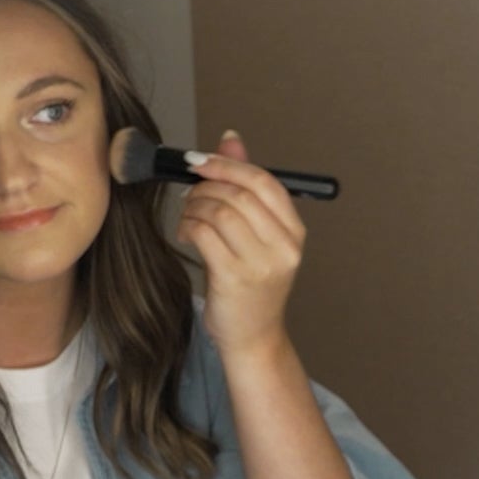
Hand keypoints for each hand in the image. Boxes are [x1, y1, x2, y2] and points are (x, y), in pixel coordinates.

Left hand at [176, 130, 307, 356]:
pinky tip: (185, 233)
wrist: (253, 339)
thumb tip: (230, 139)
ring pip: (220, 210)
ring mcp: (261, 263)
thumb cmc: (251, 287)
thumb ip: (244, 188)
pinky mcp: (235, 278)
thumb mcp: (256, 237)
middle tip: (189, 194)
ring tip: (188, 217)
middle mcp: (283, 246)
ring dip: (194, 207)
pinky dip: (188, 226)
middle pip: (240, 194)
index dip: (229, 165)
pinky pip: (204, 233)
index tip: (201, 161)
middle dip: (206, 186)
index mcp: (294, 232)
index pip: (264, 182)